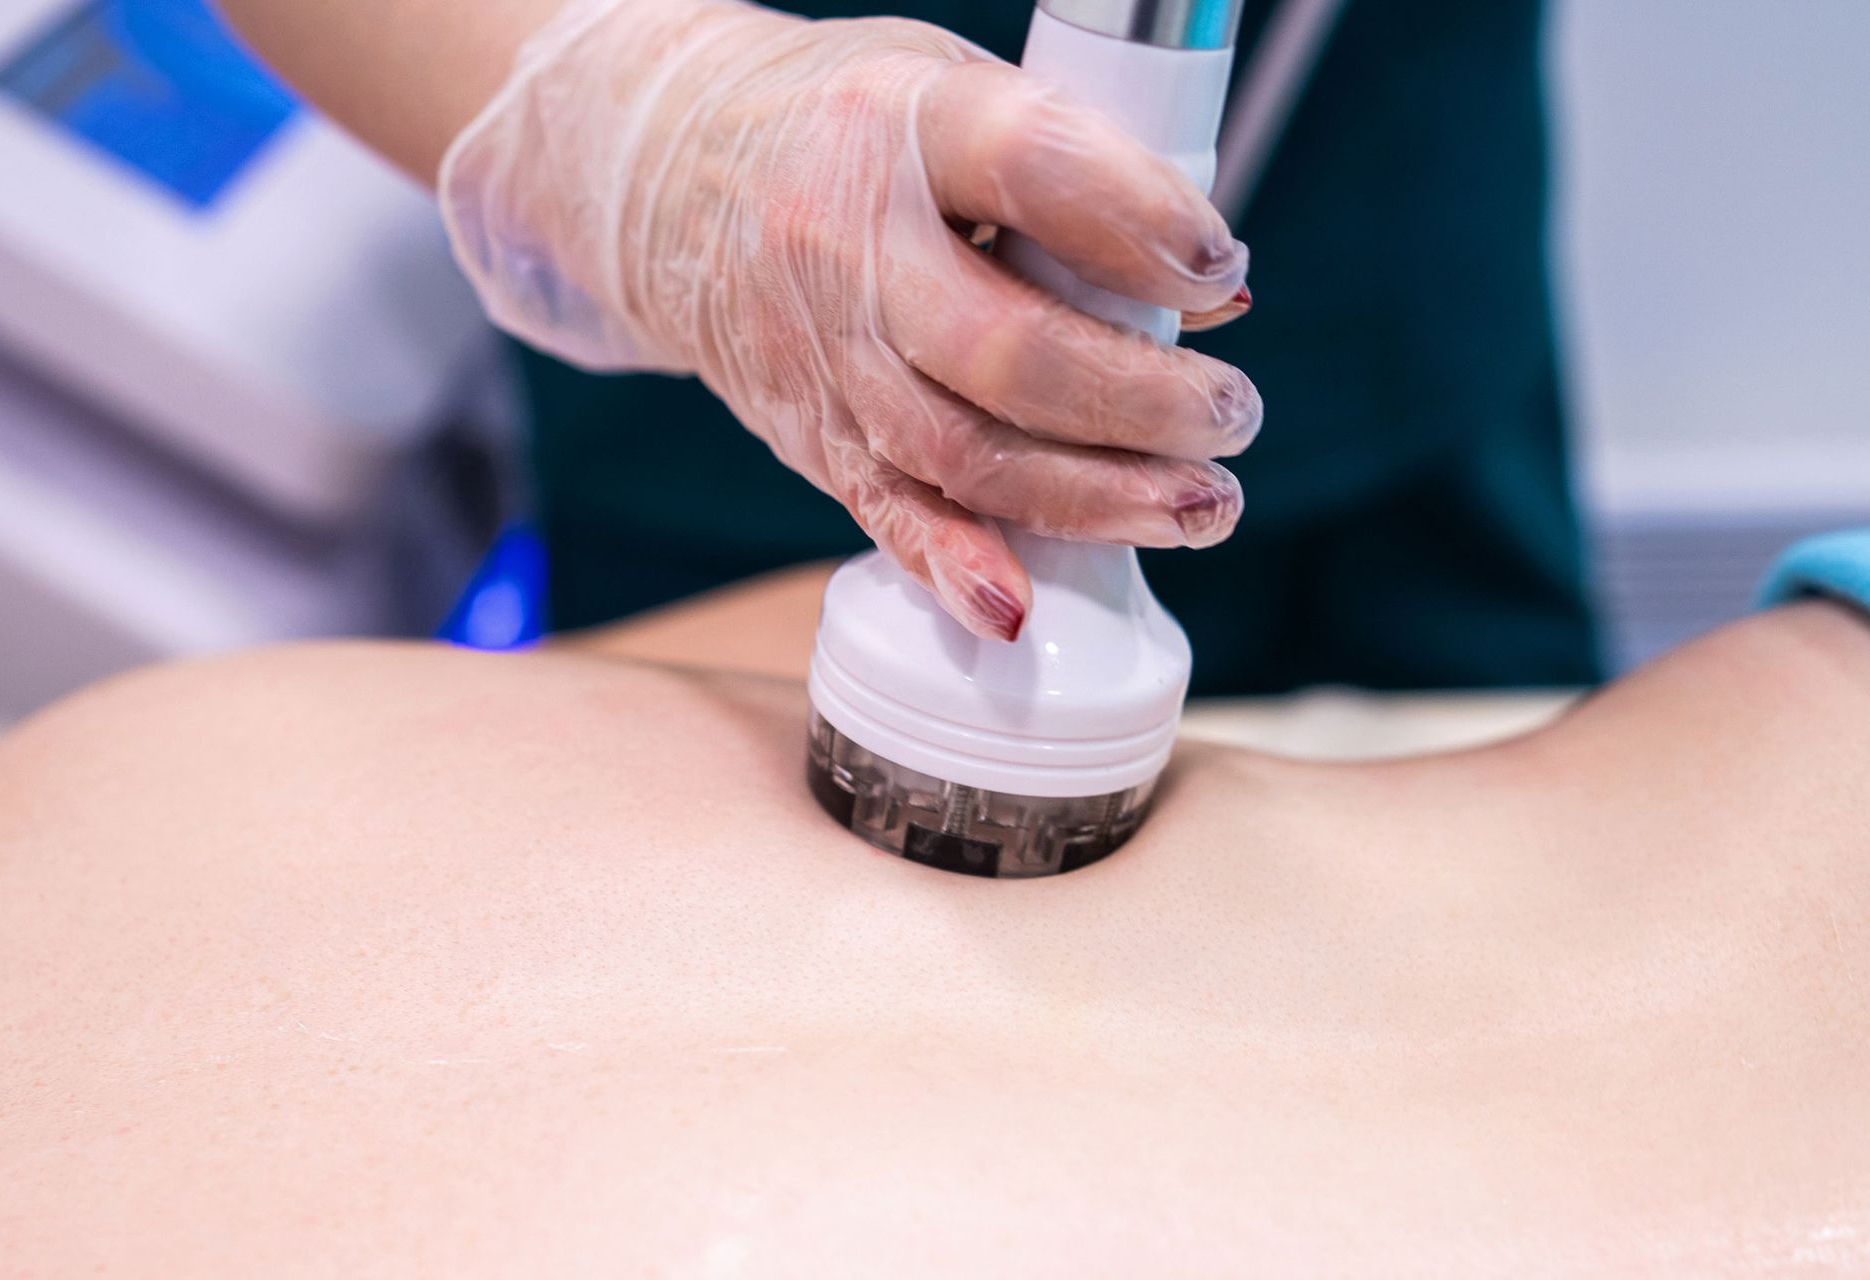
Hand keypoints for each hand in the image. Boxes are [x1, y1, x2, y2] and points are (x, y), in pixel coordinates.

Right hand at [440, 0, 1259, 639]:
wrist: (668, 178)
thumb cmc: (844, 129)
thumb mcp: (948, 87)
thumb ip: (1074, 170)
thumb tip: (1208, 292)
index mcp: (901, 123)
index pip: (1036, 170)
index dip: (1144, 226)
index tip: (1221, 272)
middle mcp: (847, 244)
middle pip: (1011, 352)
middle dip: (1146, 404)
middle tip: (1230, 419)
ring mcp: (822, 353)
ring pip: (964, 452)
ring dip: (1097, 499)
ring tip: (1200, 507)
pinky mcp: (808, 434)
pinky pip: (885, 513)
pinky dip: (954, 567)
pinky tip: (1021, 608)